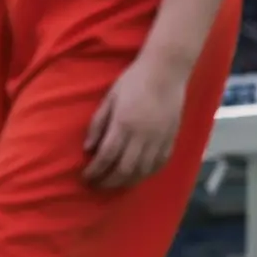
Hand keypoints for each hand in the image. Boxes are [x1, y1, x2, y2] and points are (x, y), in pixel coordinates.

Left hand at [81, 52, 189, 187]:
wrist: (166, 71)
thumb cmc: (133, 81)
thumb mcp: (109, 98)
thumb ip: (98, 124)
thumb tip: (88, 149)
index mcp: (124, 124)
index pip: (106, 156)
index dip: (94, 171)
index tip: (85, 177)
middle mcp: (142, 136)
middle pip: (124, 169)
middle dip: (108, 181)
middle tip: (97, 185)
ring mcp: (159, 139)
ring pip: (143, 171)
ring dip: (127, 181)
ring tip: (115, 183)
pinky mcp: (171, 138)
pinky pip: (160, 163)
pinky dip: (147, 173)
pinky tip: (138, 175)